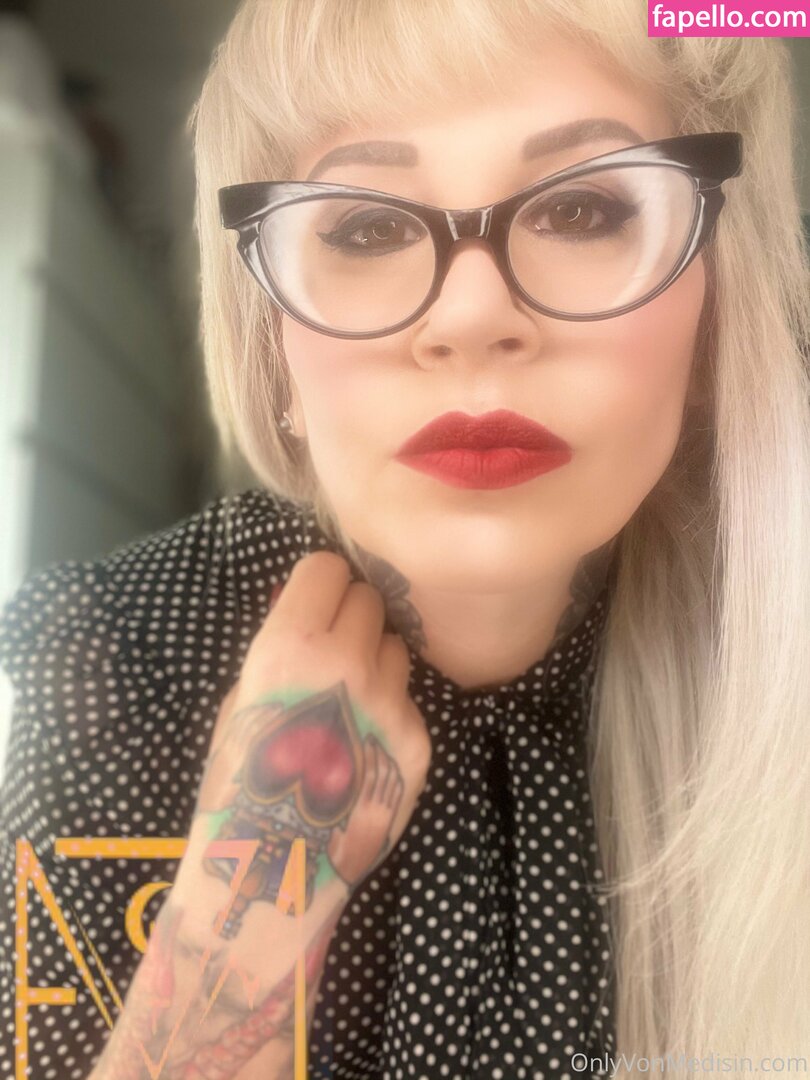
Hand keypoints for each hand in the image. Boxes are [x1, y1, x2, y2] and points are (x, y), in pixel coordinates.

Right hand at [186, 550, 431, 904]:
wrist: (274, 871)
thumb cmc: (239, 782)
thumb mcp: (241, 700)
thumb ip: (281, 647)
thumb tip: (308, 605)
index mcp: (290, 646)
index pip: (328, 568)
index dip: (321, 584)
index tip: (316, 603)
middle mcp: (347, 664)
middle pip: (370, 600)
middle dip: (351, 617)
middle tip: (334, 652)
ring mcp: (391, 704)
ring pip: (396, 648)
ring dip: (376, 662)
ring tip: (350, 706)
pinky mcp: (419, 742)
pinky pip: (408, 701)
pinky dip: (390, 712)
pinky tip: (364, 748)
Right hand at [326, 734, 403, 887]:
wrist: (351, 871)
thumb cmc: (335, 849)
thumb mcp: (330, 825)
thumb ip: (333, 808)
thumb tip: (323, 784)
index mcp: (361, 809)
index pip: (371, 775)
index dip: (371, 756)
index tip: (366, 740)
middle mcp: (377, 809)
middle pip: (384, 774)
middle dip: (380, 753)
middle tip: (373, 739)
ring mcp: (386, 814)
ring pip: (393, 782)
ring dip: (389, 763)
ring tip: (381, 749)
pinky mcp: (391, 819)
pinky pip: (398, 794)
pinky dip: (397, 778)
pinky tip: (392, 769)